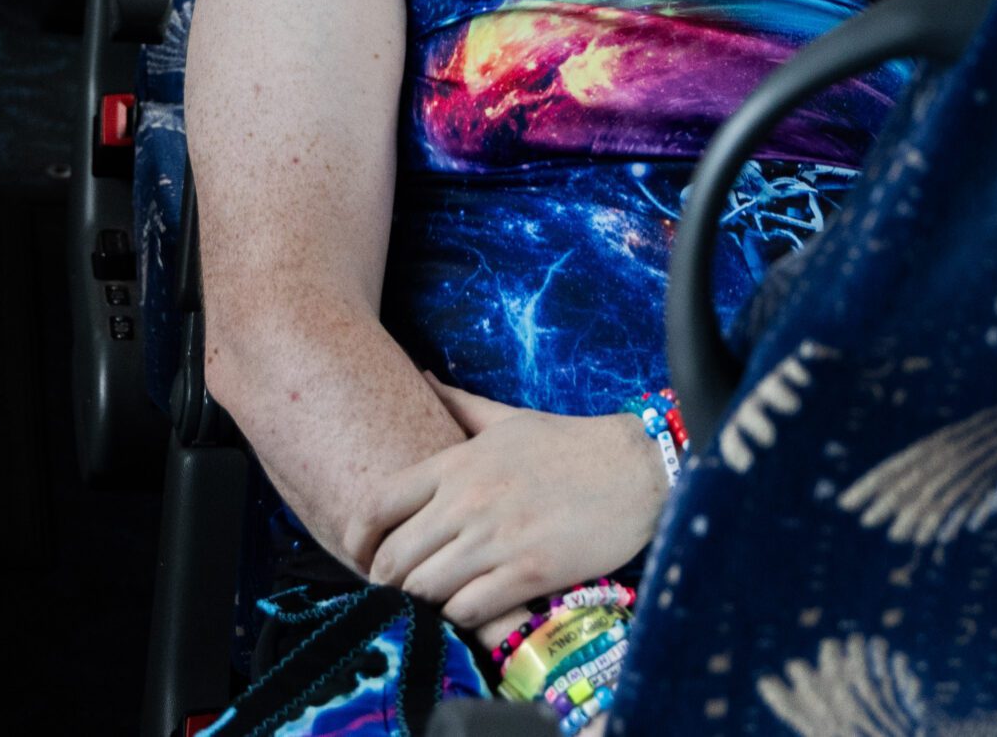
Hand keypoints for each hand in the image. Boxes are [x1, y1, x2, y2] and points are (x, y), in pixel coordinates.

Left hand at [360, 380, 669, 630]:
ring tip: (430, 605)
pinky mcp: (528, 572)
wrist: (638, 468)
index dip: (358, 539)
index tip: (363, 556)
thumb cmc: (573, 444)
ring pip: (423, 589)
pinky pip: (466, 610)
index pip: (379, 505)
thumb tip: (423, 377)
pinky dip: (458, 618)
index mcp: (459, 463)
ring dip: (420, 603)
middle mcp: (469, 500)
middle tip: (398, 589)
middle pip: (393, 557)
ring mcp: (497, 538)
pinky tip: (469, 611)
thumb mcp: (510, 418)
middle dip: (386, 581)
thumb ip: (460, 403)